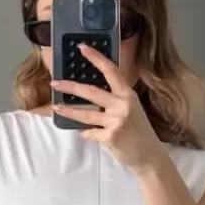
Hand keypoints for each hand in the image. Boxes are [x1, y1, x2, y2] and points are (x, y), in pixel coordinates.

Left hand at [51, 45, 164, 173]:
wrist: (150, 156)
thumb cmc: (139, 131)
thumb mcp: (131, 109)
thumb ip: (115, 100)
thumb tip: (90, 93)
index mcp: (128, 95)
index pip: (111, 71)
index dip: (96, 58)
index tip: (82, 48)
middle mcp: (123, 105)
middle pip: (92, 92)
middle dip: (71, 86)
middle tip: (55, 82)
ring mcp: (116, 121)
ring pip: (86, 114)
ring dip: (68, 111)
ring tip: (55, 107)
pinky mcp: (110, 137)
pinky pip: (90, 133)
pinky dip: (85, 133)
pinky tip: (85, 134)